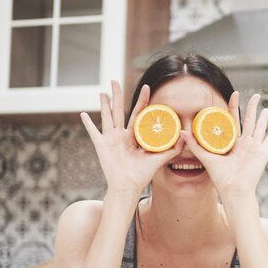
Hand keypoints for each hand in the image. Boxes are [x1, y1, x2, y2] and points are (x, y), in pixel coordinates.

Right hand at [81, 81, 182, 198]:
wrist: (128, 187)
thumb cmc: (142, 176)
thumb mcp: (159, 159)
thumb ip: (172, 149)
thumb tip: (185, 137)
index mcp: (134, 136)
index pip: (138, 113)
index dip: (142, 100)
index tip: (147, 87)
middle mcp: (121, 135)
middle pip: (119, 110)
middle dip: (117, 95)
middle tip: (115, 80)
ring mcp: (110, 139)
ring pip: (107, 117)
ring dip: (104, 104)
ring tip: (102, 92)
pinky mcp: (101, 146)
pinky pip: (93, 132)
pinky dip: (87, 124)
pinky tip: (82, 114)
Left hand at [181, 92, 267, 197]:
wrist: (234, 190)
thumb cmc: (220, 177)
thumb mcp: (207, 158)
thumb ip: (196, 145)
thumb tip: (182, 132)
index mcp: (231, 142)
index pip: (233, 119)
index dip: (234, 107)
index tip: (234, 94)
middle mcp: (243, 143)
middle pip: (249, 120)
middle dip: (252, 107)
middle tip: (255, 95)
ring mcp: (254, 148)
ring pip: (260, 128)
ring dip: (263, 118)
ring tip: (266, 108)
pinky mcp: (262, 153)